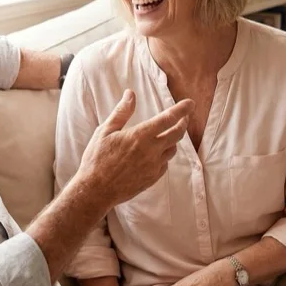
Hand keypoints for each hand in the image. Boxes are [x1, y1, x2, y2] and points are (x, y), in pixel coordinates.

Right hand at [77, 89, 192, 208]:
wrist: (95, 190)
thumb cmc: (96, 159)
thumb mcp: (104, 131)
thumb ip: (121, 112)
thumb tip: (130, 94)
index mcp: (140, 136)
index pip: (168, 119)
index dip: (181, 109)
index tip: (190, 103)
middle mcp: (151, 151)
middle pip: (177, 134)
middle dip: (183, 122)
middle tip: (185, 116)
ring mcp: (153, 166)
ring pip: (172, 149)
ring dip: (174, 140)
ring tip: (169, 134)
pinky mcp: (152, 179)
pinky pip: (165, 164)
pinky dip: (164, 155)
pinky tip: (156, 153)